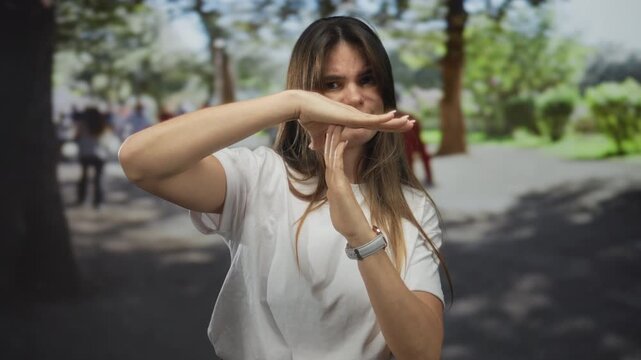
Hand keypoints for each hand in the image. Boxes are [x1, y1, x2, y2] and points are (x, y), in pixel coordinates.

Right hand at [294, 91, 412, 149]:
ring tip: (410, 122)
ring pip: (379, 120)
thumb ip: (318, 141)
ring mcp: (354, 115)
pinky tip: (394, 116)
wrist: (301, 107)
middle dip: (397, 124)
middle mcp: (356, 116)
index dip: (387, 126)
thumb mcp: (317, 135)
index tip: (399, 126)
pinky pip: (370, 119)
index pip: (373, 125)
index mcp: (351, 120)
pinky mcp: (350, 116)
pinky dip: (382, 118)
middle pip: (381, 122)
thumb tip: (313, 148)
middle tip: (412, 123)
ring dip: (395, 122)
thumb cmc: (308, 118)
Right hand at [323, 125, 374, 245]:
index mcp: (336, 182)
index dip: (330, 146)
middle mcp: (334, 181)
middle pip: (329, 155)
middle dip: (329, 139)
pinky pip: (337, 166)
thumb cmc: (349, 220)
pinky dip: (337, 153)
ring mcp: (335, 183)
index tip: (331, 132)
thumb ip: (337, 195)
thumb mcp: (342, 203)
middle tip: (330, 123)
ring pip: (331, 158)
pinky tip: (340, 142)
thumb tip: (333, 191)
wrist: (354, 231)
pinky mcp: (338, 187)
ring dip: (332, 142)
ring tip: (333, 127)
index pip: (331, 160)